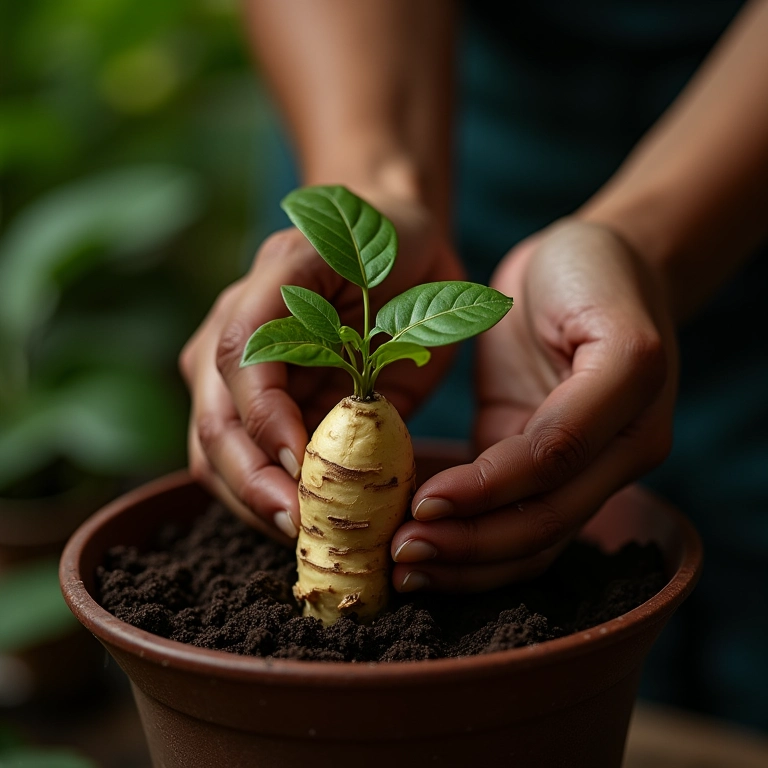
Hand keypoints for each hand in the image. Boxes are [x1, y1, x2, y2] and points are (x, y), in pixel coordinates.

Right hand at [179, 193, 463, 542]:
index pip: (239, 362)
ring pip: (211, 453)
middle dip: (254, 482)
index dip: (268, 421)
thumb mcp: (384, 273)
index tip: (308, 468)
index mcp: (259, 293)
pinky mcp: (243, 404)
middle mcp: (226, 334)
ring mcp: (225, 373)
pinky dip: (262, 498)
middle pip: (214, 422)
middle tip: (302, 525)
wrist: (383, 241)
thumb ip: (357, 332)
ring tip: (302, 535)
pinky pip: (236, 461)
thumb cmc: (389, 252)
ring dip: (252, 501)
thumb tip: (346, 433)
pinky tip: (300, 518)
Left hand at [391, 219, 677, 591]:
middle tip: (401, 555)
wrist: (600, 267)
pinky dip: (469, 541)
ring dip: (466, 563)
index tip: (422, 504)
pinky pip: (511, 520)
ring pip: (530, 542)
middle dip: (470, 546)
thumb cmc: (594, 273)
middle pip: (544, 524)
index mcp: (631, 411)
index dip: (488, 490)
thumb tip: (493, 467)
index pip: (552, 464)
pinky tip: (425, 546)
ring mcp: (578, 469)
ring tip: (405, 570)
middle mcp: (613, 455)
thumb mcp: (594, 310)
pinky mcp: (537, 464)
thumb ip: (572, 389)